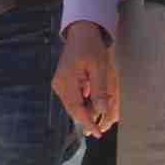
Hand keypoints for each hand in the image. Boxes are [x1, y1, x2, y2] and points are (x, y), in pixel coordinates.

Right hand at [53, 22, 118, 136]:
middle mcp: (59, 85)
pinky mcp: (63, 83)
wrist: (82, 31)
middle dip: (89, 117)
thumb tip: (101, 111)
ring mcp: (60, 84)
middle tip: (105, 123)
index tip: (98, 133)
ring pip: (74, 105)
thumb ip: (99, 90)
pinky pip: (74, 98)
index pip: (76, 110)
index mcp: (66, 81)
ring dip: (88, 109)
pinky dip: (85, 102)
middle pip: (74, 110)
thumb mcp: (99, 67)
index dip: (87, 123)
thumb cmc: (91, 46)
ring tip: (105, 103)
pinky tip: (96, 98)